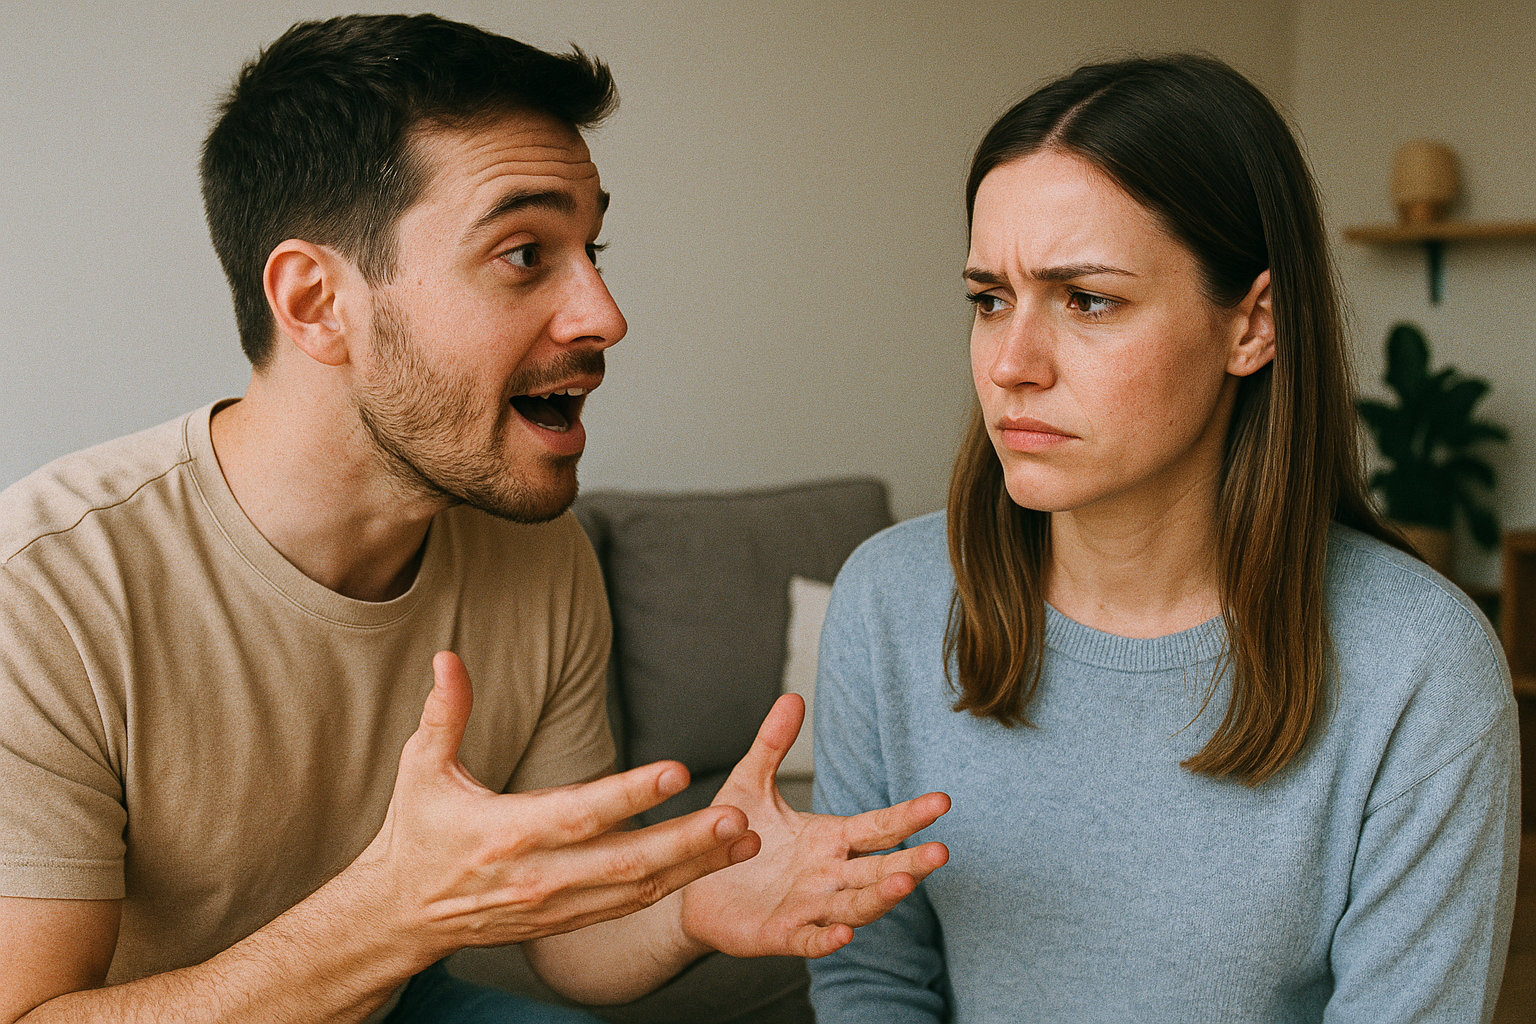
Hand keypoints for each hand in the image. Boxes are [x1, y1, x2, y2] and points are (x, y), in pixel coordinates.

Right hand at [348, 652, 761, 963]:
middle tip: (736, 817)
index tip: (678, 770)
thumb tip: (448, 657)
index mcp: (507, 832)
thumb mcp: (420, 770)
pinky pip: (630, 906)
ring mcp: (558, 905)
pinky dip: (675, 887)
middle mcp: (540, 875)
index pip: (581, 812)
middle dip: (686, 841)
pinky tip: (713, 863)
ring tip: (745, 840)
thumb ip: (444, 714)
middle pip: (625, 861)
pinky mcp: (568, 922)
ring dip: (697, 866)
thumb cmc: (418, 834)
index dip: (631, 794)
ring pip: (638, 889)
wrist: (403, 915)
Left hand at [679, 695, 949, 958]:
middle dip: (910, 863)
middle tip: (941, 852)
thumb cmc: (730, 835)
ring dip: (880, 898)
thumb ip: (773, 745)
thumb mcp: (750, 783)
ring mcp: (808, 906)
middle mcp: (828, 874)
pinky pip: (808, 940)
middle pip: (878, 870)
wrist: (691, 884)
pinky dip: (826, 939)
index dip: (909, 815)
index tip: (942, 801)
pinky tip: (843, 933)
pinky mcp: (779, 933)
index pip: (878, 827)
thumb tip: (793, 698)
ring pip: (854, 905)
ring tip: (904, 884)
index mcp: (830, 839)